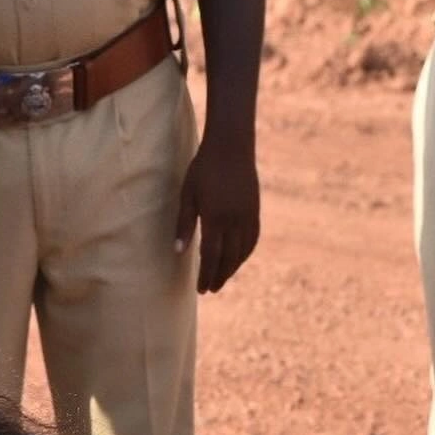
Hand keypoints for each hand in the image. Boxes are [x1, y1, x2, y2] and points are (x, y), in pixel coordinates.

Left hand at [175, 137, 260, 293]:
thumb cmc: (203, 168)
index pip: (211, 256)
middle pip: (228, 258)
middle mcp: (234, 220)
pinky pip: (252, 238)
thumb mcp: (188, 195)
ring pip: (242, 251)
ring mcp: (248, 215)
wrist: (231, 144)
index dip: (206, 275)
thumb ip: (184, 225)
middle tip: (211, 289)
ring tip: (222, 277)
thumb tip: (178, 252)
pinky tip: (238, 259)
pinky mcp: (255, 210)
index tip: (201, 289)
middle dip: (219, 276)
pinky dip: (245, 253)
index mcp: (215, 217)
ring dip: (232, 268)